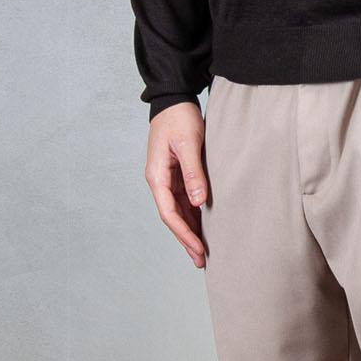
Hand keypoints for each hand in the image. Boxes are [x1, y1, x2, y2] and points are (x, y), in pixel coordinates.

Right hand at [145, 101, 208, 267]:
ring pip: (179, 212)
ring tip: (203, 252)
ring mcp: (168, 179)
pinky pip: (184, 201)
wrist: (174, 100)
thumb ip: (194, 172)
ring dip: (190, 231)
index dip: (184, 233)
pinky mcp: (177, 175)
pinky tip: (203, 228)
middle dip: (186, 239)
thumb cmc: (179, 118)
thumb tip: (199, 202)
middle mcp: (160, 181)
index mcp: (157, 176)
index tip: (198, 249)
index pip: (169, 213)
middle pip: (172, 217)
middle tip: (201, 261)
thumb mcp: (189, 143)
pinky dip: (193, 216)